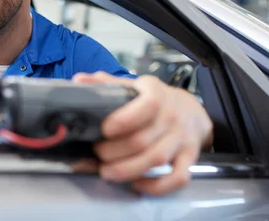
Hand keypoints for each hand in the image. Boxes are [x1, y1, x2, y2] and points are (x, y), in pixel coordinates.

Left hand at [71, 72, 212, 195]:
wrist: (190, 110)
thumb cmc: (153, 100)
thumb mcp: (132, 86)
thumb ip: (105, 84)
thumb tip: (78, 81)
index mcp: (156, 94)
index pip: (147, 105)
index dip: (125, 120)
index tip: (104, 129)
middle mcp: (172, 116)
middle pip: (143, 140)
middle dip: (114, 151)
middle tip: (96, 153)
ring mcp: (182, 138)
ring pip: (156, 159)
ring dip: (127, 169)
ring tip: (106, 171)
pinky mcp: (189, 158)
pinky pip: (177, 177)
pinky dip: (156, 186)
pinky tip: (136, 184)